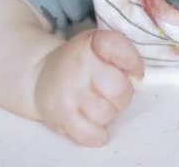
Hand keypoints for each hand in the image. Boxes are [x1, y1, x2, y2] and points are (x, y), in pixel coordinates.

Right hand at [34, 30, 143, 146]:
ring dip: (107, 114)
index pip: (118, 47)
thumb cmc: (81, 65)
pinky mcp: (60, 116)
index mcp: (92, 43)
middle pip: (120, 90)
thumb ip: (125, 57)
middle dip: (121, 95)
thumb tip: (137, 80)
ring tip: (95, 103)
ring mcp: (68, 91)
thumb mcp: (102, 48)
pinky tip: (91, 122)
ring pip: (108, 114)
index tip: (132, 70)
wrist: (41, 77)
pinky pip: (91, 134)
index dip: (132, 62)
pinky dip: (96, 133)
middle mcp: (78, 64)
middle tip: (109, 91)